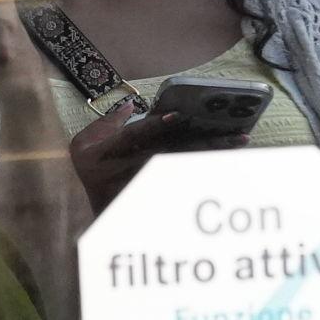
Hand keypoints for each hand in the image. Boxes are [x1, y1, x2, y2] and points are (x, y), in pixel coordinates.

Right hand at [68, 103, 249, 214]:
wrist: (79, 213)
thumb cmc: (84, 171)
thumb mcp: (83, 144)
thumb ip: (108, 123)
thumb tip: (131, 106)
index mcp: (110, 151)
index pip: (134, 136)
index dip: (153, 127)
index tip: (176, 117)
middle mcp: (128, 169)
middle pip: (172, 155)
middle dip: (206, 145)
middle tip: (239, 137)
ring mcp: (144, 187)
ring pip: (182, 170)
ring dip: (212, 160)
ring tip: (240, 148)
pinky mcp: (153, 199)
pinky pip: (184, 186)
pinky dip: (206, 176)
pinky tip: (229, 168)